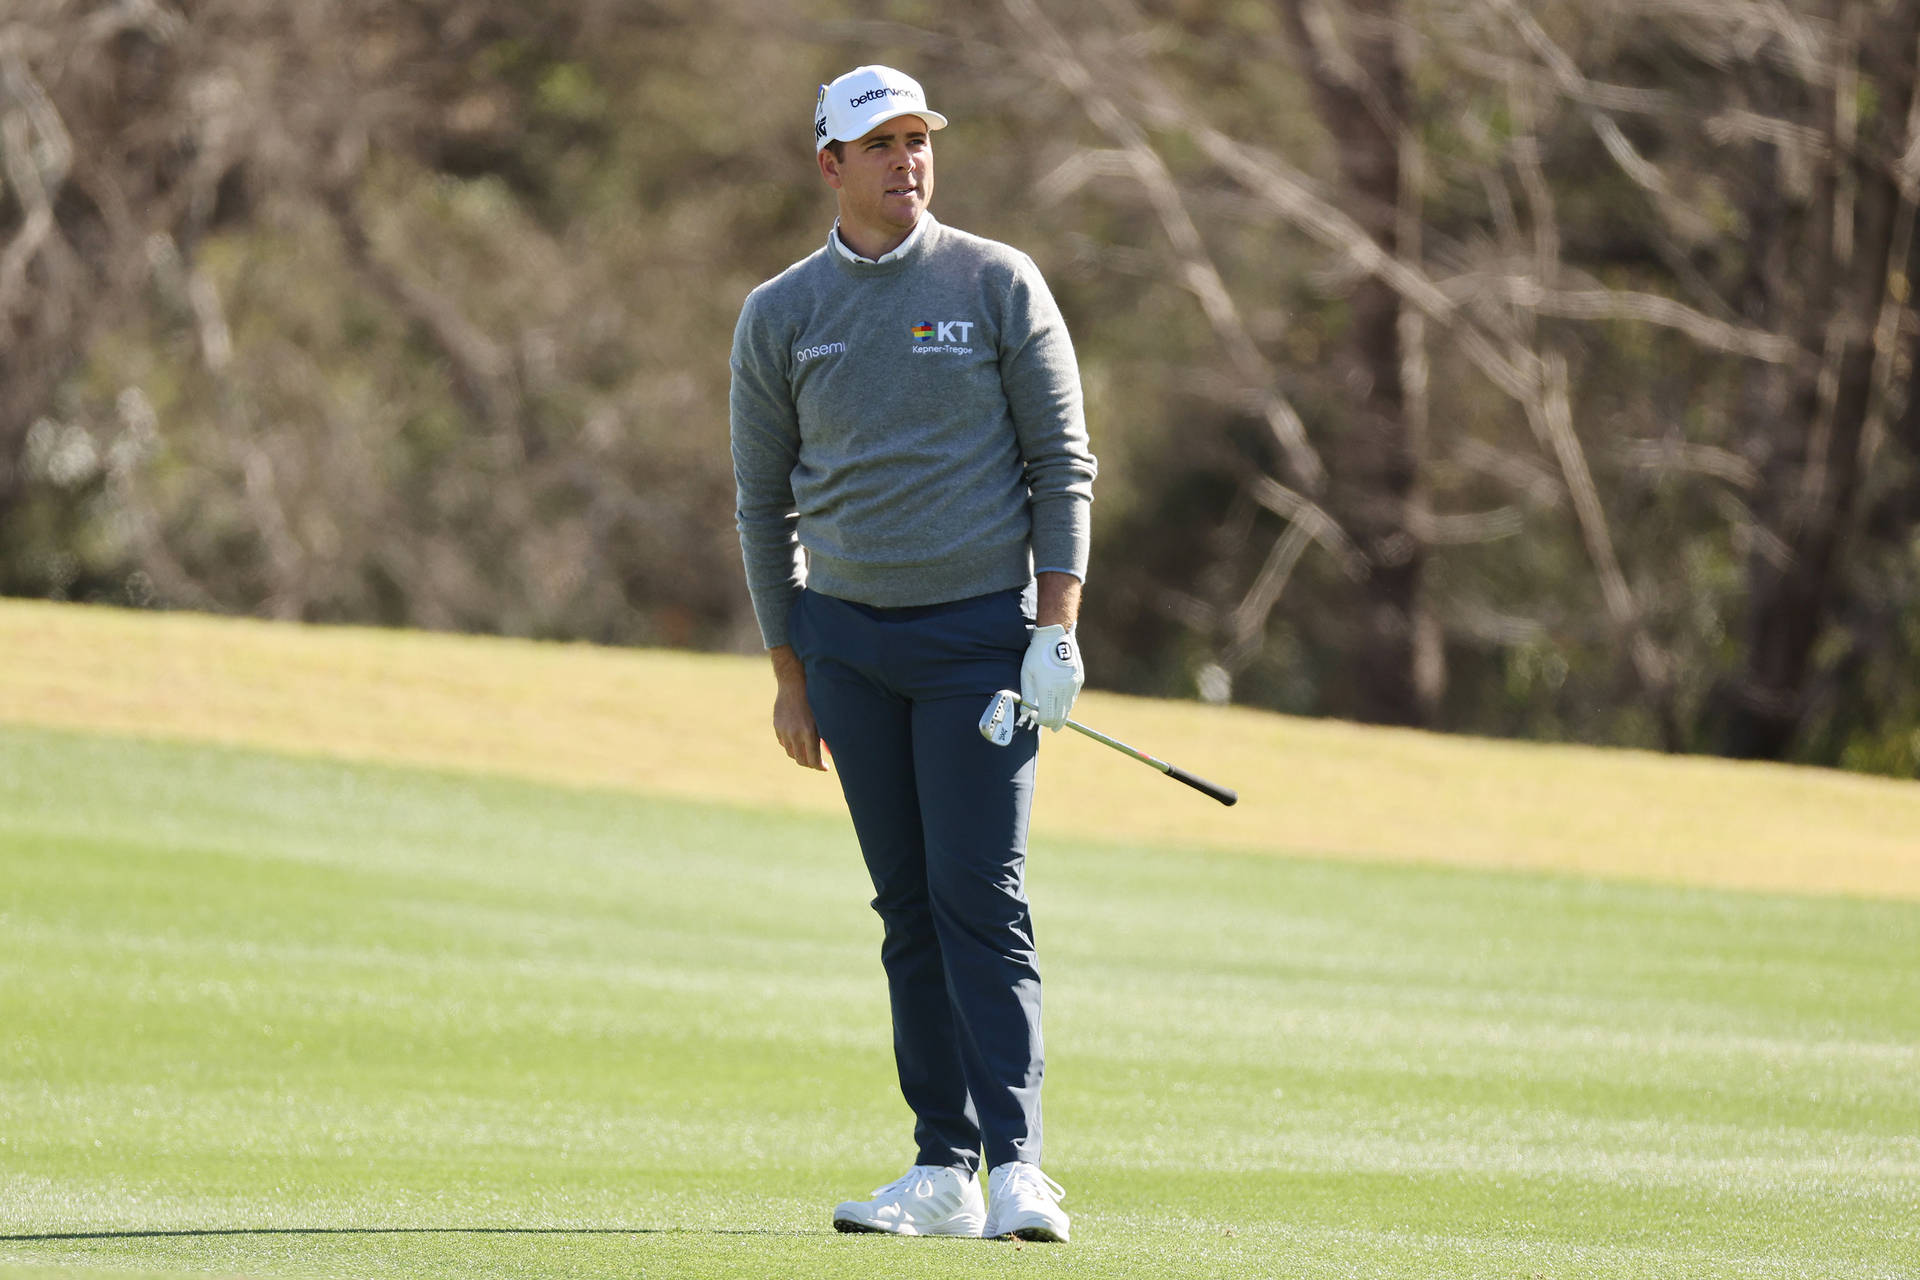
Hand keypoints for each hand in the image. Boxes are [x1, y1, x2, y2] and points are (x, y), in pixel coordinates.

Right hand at [770, 645, 827, 770]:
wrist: (794, 683)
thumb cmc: (815, 697)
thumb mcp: (823, 716)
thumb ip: (826, 733)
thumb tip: (836, 749)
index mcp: (809, 732)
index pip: (813, 760)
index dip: (820, 767)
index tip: (825, 767)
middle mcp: (795, 734)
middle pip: (801, 760)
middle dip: (810, 764)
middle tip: (817, 762)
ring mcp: (784, 731)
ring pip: (790, 753)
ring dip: (799, 755)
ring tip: (807, 751)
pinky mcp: (777, 726)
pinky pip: (783, 742)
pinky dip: (790, 744)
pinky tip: (797, 739)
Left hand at [1019, 623, 1083, 730]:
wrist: (1056, 635)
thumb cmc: (1037, 654)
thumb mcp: (1027, 673)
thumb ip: (1027, 694)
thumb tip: (1026, 713)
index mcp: (1048, 688)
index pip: (1047, 716)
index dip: (1040, 721)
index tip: (1035, 717)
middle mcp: (1063, 688)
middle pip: (1059, 715)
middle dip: (1053, 723)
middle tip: (1049, 727)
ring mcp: (1073, 684)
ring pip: (1068, 707)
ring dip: (1061, 715)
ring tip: (1056, 721)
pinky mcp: (1079, 679)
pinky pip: (1073, 697)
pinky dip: (1067, 703)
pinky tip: (1062, 705)